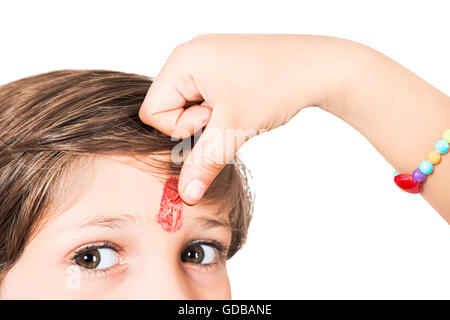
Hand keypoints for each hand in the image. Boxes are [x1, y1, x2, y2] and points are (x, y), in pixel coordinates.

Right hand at [139, 34, 350, 203]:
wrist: (318, 67)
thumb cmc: (277, 85)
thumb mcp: (234, 128)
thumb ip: (204, 164)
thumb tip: (185, 195)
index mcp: (182, 61)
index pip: (154, 112)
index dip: (180, 129)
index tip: (213, 123)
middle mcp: (190, 55)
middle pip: (169, 109)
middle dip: (198, 123)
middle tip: (227, 116)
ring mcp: (206, 59)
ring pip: (188, 106)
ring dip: (211, 119)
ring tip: (238, 109)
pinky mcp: (221, 67)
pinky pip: (204, 99)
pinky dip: (220, 111)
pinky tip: (241, 105)